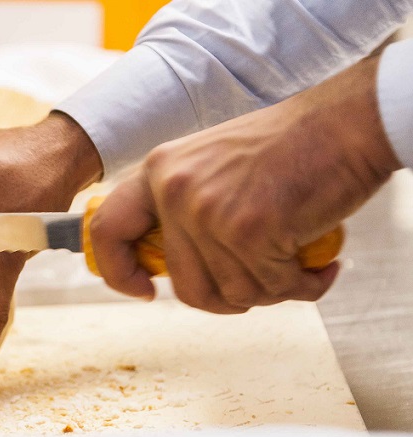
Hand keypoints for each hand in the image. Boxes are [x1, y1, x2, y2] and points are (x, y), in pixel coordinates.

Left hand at [90, 55, 401, 312]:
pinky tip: (320, 266)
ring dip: (271, 290)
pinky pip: (272, 287)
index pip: (108, 229)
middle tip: (262, 280)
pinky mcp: (249, 230)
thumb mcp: (211, 166)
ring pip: (233, 294)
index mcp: (159, 171)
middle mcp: (174, 190)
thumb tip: (170, 267)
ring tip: (296, 263)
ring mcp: (209, 211)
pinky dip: (302, 286)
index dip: (119, 272)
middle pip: (185, 285)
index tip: (145, 291)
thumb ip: (182, 210)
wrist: (345, 122)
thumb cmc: (288, 147)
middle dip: (228, 296)